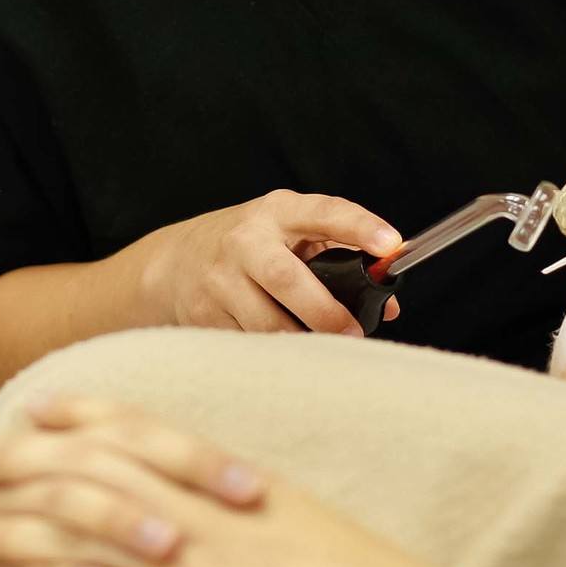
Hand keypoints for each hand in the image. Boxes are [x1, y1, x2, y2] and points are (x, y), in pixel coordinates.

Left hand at [0, 395, 454, 566]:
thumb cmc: (349, 562)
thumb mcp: (291, 506)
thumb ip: (239, 492)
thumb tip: (211, 483)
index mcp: (219, 473)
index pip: (134, 427)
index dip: (78, 413)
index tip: (34, 405)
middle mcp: (190, 509)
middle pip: (84, 473)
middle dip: (18, 466)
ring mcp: (184, 564)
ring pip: (74, 536)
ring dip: (8, 533)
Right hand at [0, 400, 265, 566]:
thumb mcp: (58, 478)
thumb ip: (122, 478)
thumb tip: (208, 498)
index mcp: (74, 443)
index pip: (153, 437)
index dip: (207, 456)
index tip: (266, 483)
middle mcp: (48, 461)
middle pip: (128, 456)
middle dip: (188, 477)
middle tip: (250, 501)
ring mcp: (10, 502)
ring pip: (76, 505)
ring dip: (126, 524)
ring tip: (177, 547)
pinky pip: (21, 559)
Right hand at [148, 188, 402, 335]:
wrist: (175, 261)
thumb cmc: (251, 245)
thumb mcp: (290, 233)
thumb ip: (339, 258)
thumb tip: (388, 304)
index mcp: (278, 213)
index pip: (324, 213)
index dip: (359, 226)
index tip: (391, 244)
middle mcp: (246, 241)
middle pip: (287, 279)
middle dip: (325, 311)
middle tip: (354, 333)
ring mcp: (220, 279)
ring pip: (267, 323)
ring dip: (301, 342)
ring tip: (324, 349)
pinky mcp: (204, 314)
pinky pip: (249, 344)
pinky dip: (274, 353)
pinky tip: (286, 353)